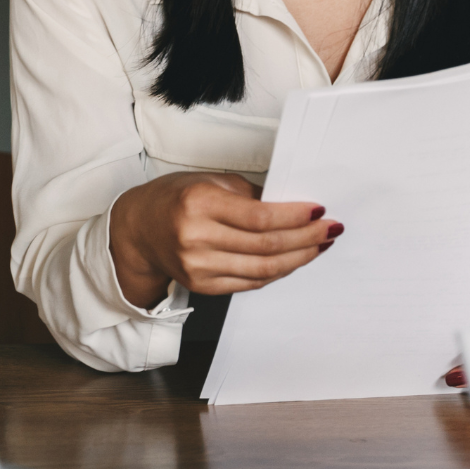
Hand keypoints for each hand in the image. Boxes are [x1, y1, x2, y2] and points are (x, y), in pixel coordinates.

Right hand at [108, 171, 340, 309]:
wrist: (139, 230)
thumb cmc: (177, 198)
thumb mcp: (211, 182)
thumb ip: (251, 195)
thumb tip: (295, 207)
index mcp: (199, 204)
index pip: (259, 217)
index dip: (295, 217)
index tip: (319, 211)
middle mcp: (196, 238)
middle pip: (265, 246)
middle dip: (306, 239)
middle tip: (330, 230)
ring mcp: (198, 267)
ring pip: (263, 269)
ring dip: (298, 259)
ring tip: (320, 246)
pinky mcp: (203, 286)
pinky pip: (251, 282)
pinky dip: (277, 272)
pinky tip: (294, 260)